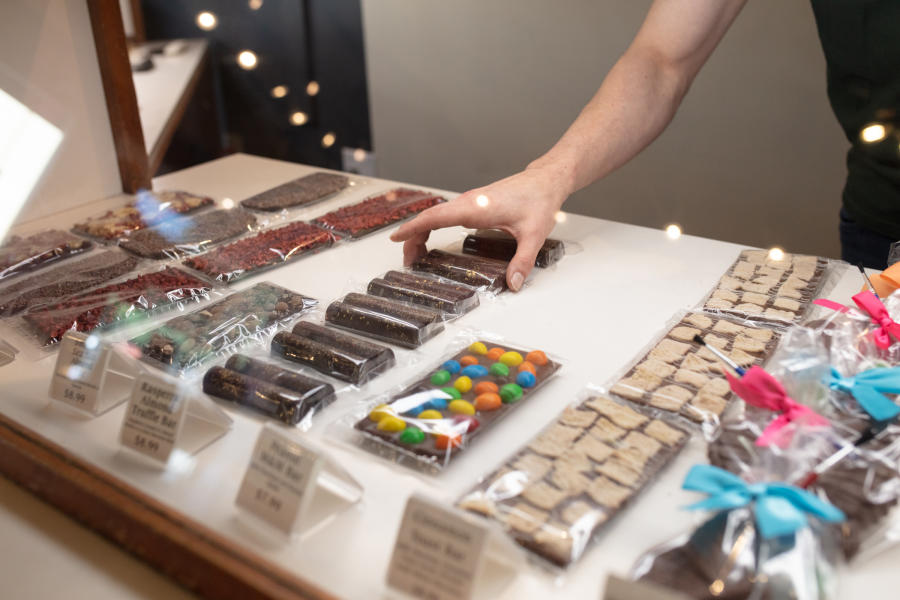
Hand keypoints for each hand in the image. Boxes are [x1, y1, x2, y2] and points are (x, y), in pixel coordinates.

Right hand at [390, 164, 569, 290]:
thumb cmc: (539, 200)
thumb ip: (523, 261)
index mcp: (476, 208)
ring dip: (421, 232)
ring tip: (414, 255)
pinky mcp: (473, 204)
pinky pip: (445, 214)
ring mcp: (469, 202)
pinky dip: (432, 227)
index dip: (413, 227)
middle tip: (406, 261)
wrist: (545, 181)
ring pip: (436, 215)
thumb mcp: (534, 234)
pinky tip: (431, 239)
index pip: (436, 217)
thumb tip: (513, 283)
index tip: (396, 237)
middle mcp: (468, 202)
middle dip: (412, 237)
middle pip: (430, 217)